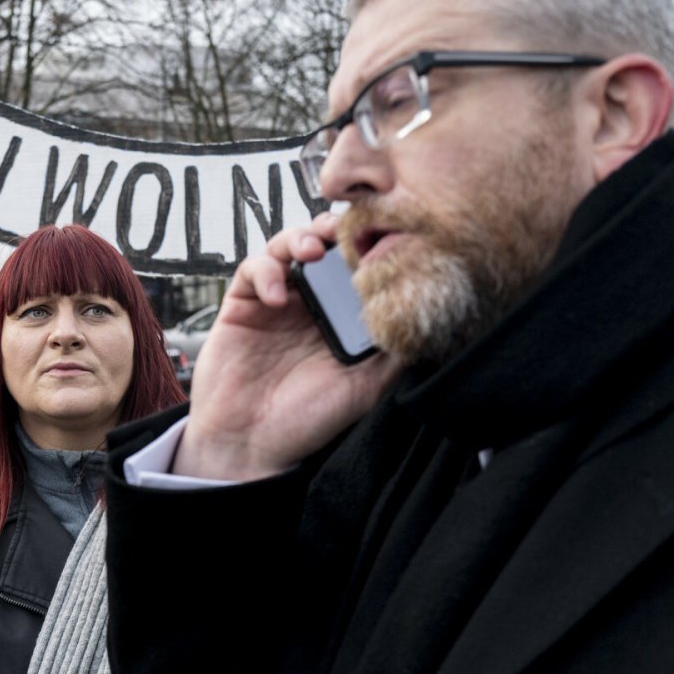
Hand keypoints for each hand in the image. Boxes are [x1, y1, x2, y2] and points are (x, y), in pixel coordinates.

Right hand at [174, 213, 400, 480]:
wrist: (251, 444)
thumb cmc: (309, 420)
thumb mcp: (367, 387)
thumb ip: (395, 352)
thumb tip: (431, 318)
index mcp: (343, 315)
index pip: (358, 264)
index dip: (368, 245)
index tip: (383, 237)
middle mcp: (311, 302)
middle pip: (324, 244)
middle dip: (335, 229)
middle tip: (345, 230)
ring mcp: (276, 300)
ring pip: (288, 245)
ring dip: (300, 239)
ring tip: (311, 251)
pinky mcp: (242, 303)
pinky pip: (252, 269)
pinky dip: (266, 271)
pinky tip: (277, 295)